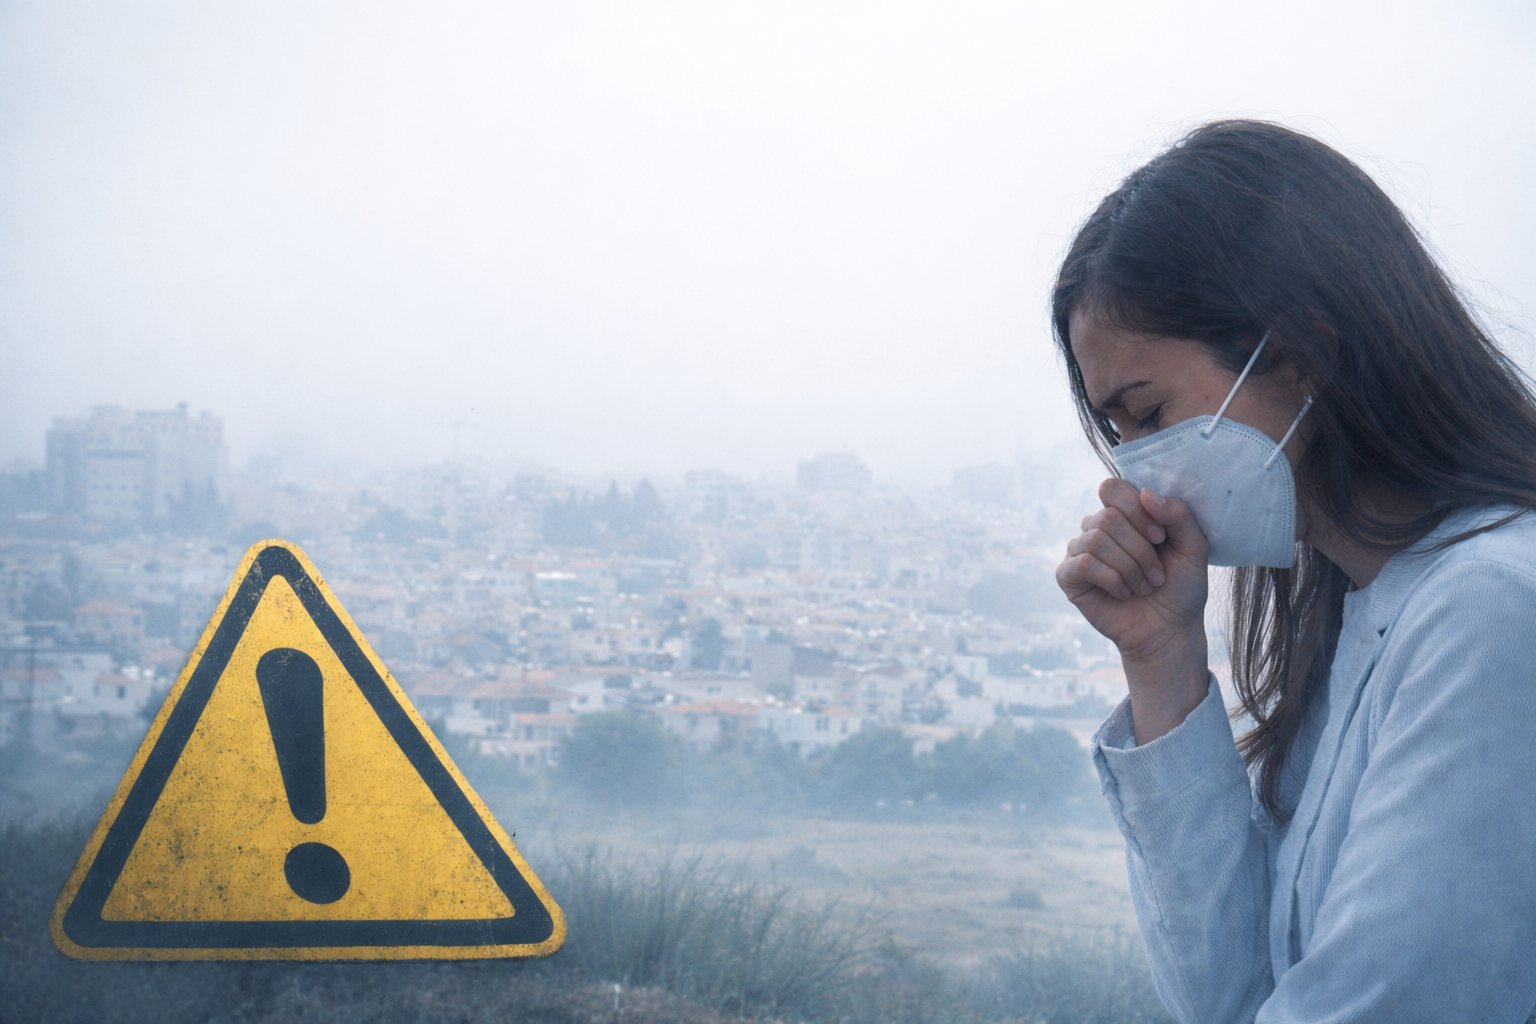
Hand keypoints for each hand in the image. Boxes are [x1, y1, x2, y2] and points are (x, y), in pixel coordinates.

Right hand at [1056, 479, 1210, 741]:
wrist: (1169, 630)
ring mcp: (1079, 551)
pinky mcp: (1068, 577)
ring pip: (1095, 540)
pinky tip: (1124, 593)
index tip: (1160, 538)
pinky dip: (1111, 579)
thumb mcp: (1193, 547)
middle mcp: (1097, 528)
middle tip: (1157, 575)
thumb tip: (1145, 493)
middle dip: (1139, 549)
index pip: (1112, 489)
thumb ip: (1178, 514)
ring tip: (1144, 587)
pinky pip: (1082, 564)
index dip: (1136, 510)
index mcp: (1123, 515)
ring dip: (1129, 567)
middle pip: (1107, 518)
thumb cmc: (1180, 587)